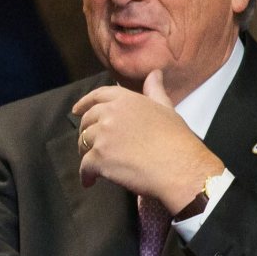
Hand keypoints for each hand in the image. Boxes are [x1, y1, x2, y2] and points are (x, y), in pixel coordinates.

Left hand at [72, 70, 223, 212]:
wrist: (179, 167)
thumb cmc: (176, 140)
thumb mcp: (166, 108)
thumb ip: (154, 91)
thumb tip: (154, 74)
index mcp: (125, 100)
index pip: (97, 96)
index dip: (84, 103)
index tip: (76, 110)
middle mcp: (110, 114)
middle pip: (87, 121)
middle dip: (86, 133)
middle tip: (90, 145)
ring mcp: (103, 136)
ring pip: (84, 144)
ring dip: (86, 154)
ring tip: (94, 165)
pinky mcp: (99, 158)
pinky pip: (84, 167)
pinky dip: (86, 175)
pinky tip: (90, 181)